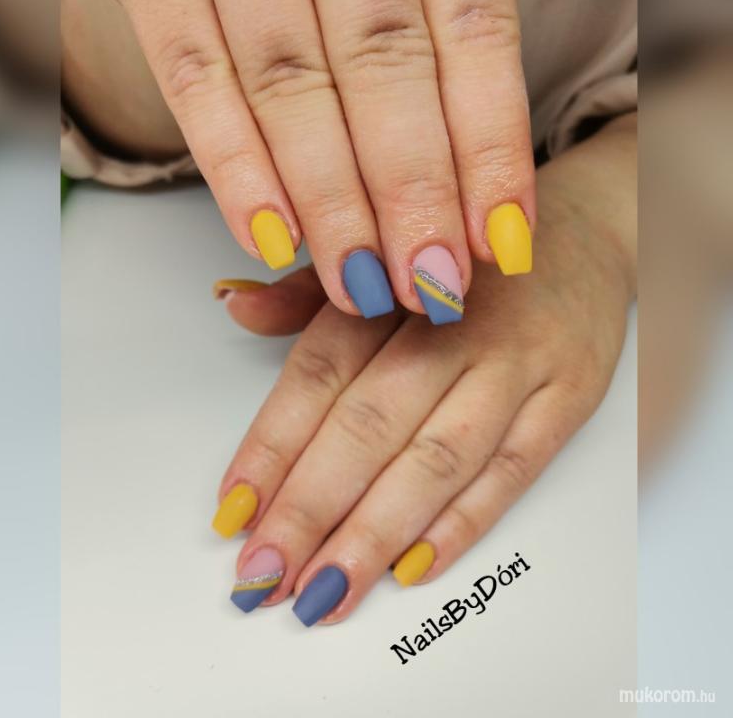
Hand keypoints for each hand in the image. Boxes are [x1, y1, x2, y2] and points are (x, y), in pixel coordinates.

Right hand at [65, 0, 535, 322]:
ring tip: (358, 285)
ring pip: (289, 80)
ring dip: (330, 199)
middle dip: (411, 190)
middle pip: (384, 62)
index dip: (491, 143)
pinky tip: (271, 242)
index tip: (502, 243)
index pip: (472, 24)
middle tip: (430, 284)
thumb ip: (434, 50)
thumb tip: (476, 205)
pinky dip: (232, 163)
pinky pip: (191, 71)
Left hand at [212, 117, 635, 622]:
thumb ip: (309, 293)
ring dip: (374, 534)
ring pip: (437, 460)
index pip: (319, 373)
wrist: (587, 229)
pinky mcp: (568, 398)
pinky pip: (512, 471)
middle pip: (370, 426)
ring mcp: (517, 363)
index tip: (234, 510)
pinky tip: (408, 568)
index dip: (272, 446)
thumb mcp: (386, 252)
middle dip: (310, 509)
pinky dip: (459, 525)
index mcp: (396, 284)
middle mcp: (455, 322)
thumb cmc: (468, 255)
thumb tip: (237, 307)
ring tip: (325, 591)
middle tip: (264, 575)